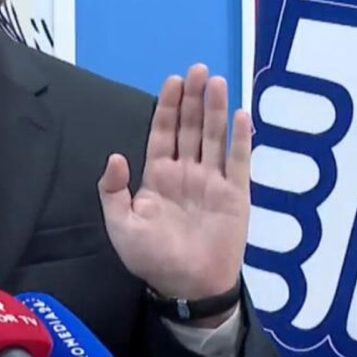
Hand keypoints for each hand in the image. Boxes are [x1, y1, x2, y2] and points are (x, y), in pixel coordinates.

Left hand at [100, 64, 251, 322]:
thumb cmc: (151, 258)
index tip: (173, 81)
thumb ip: (113, 190)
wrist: (188, 287)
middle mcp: (186, 173)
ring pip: (214, 137)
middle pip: (190, 127)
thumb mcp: (120, 225)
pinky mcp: (236, 194)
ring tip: (218, 82)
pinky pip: (239, 161)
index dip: (168, 107)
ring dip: (216, 110)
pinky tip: (242, 115)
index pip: (163, 133)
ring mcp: (213, 181)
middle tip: (199, 69)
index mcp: (158, 177)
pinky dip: (242, 138)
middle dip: (194, 98)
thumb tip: (116, 155)